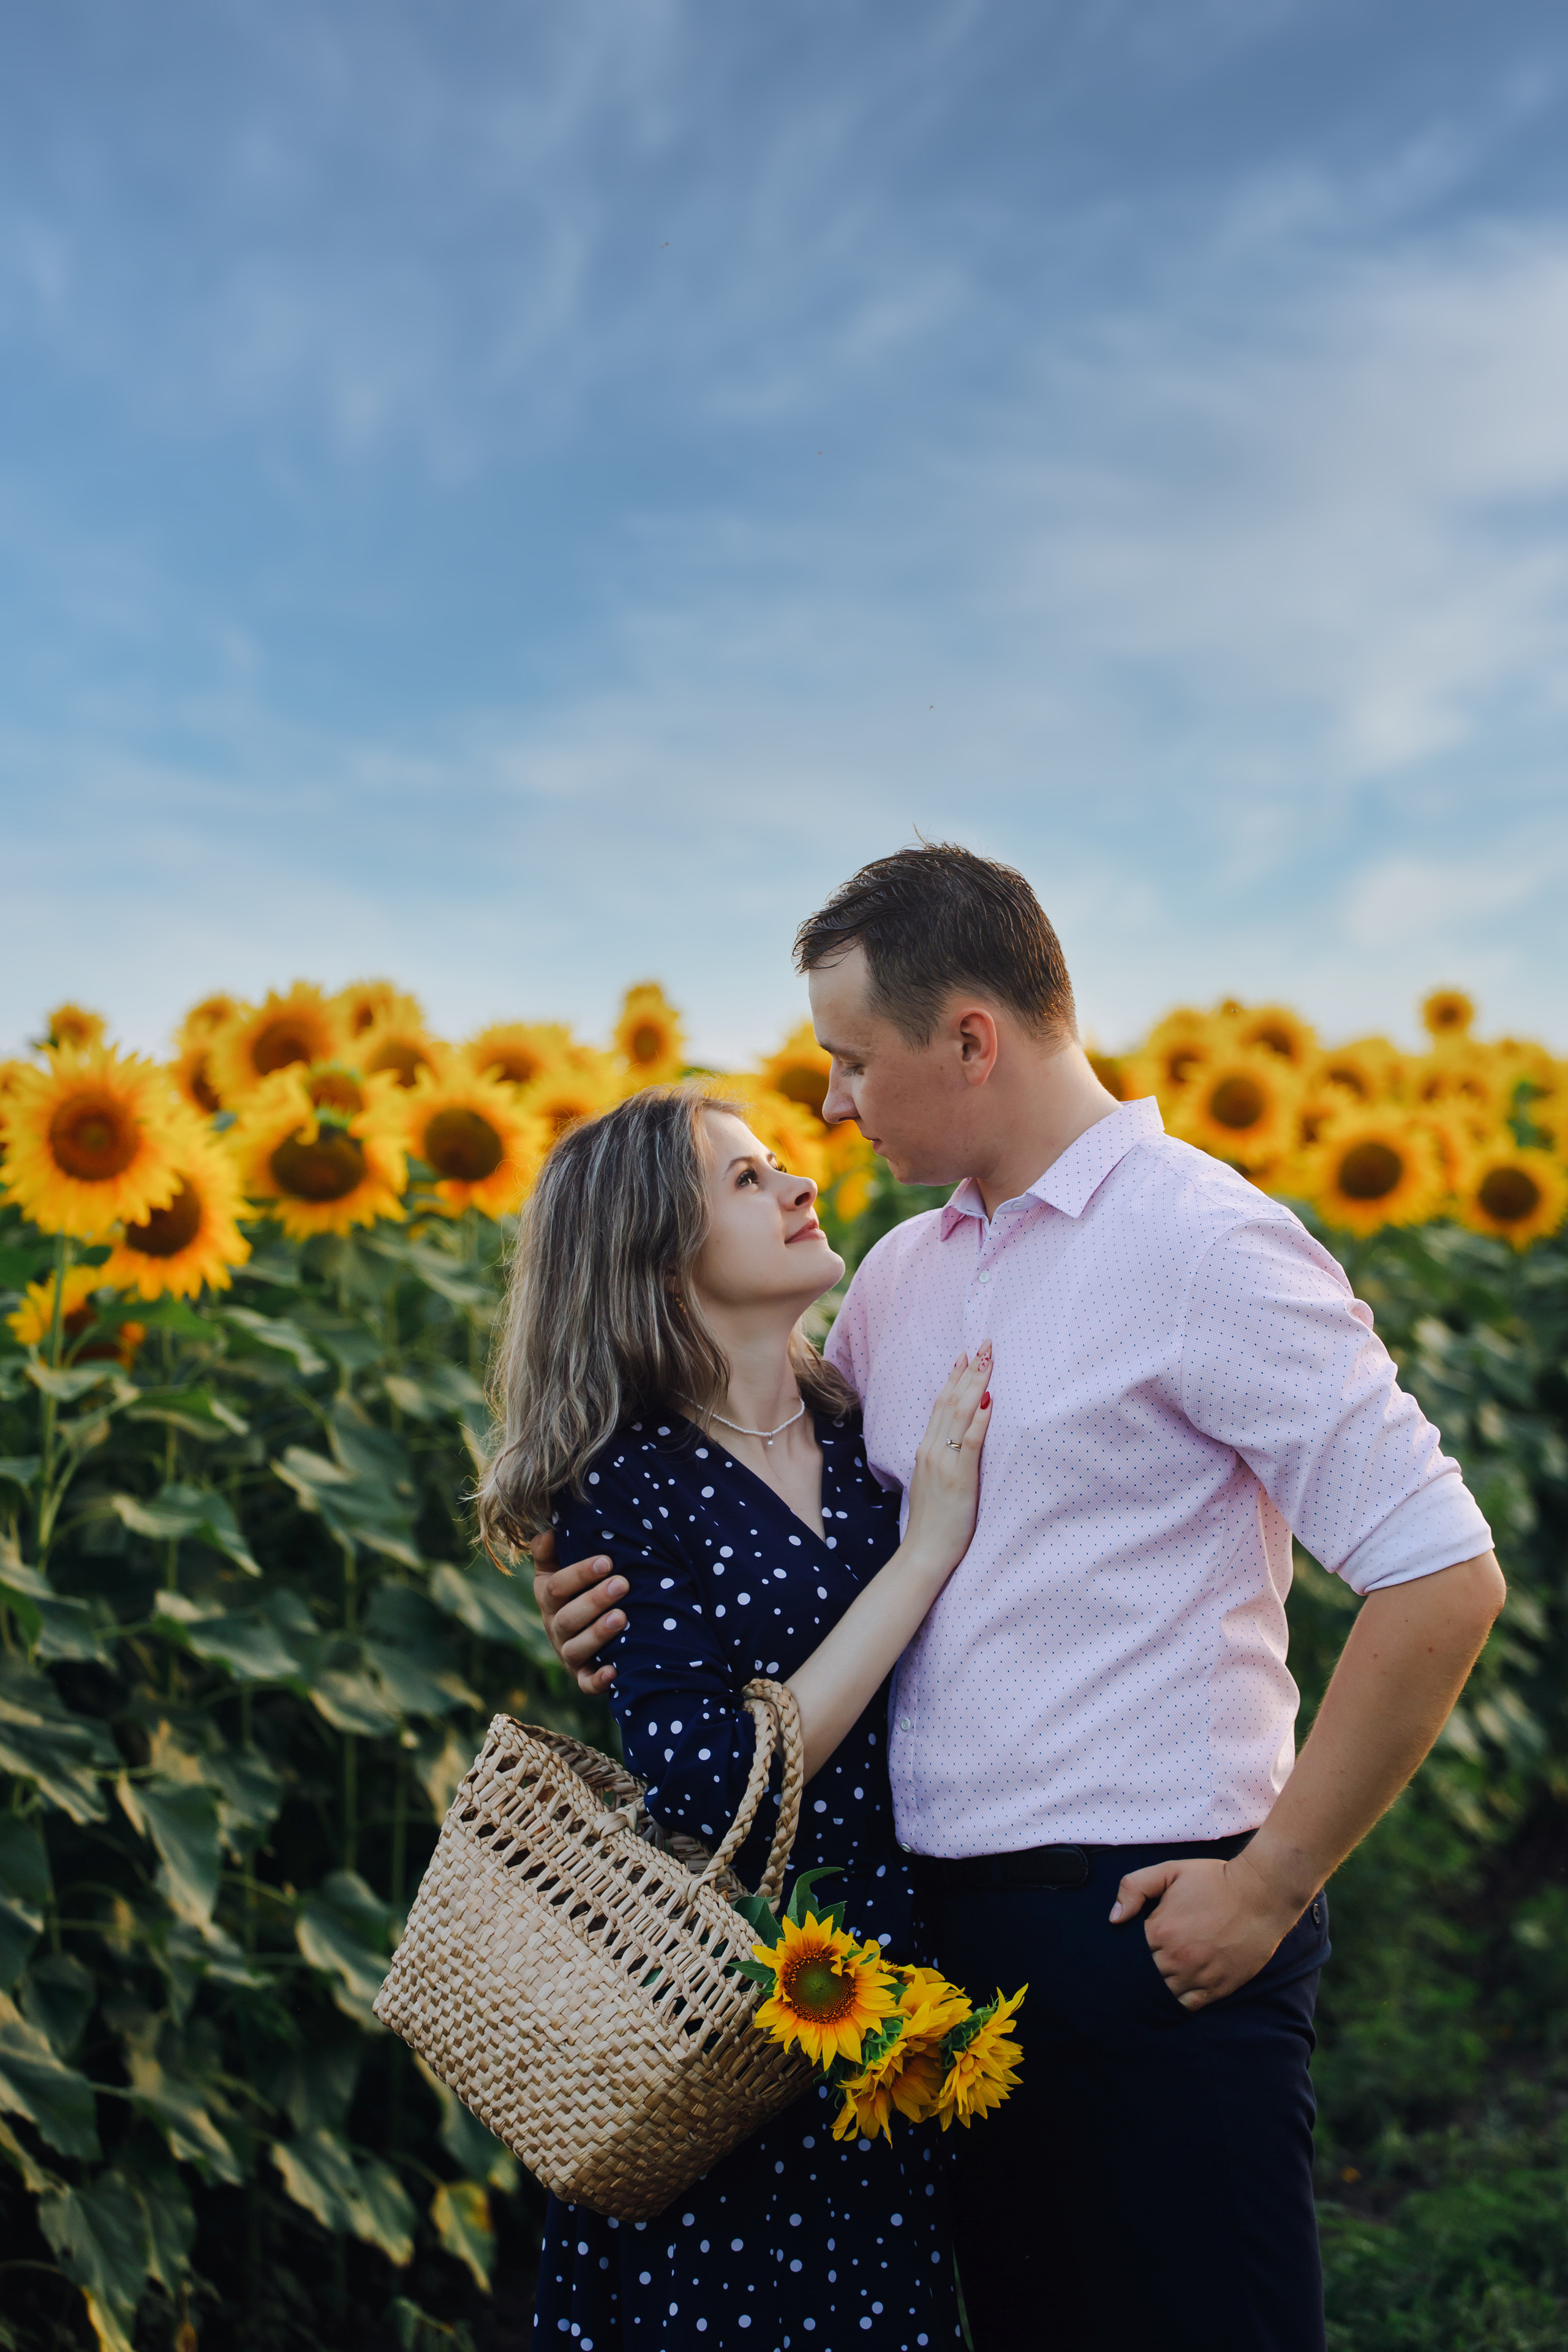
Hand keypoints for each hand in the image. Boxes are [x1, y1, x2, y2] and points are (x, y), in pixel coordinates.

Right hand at [529, 1529, 625, 1695]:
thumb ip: (550, 1549)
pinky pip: (586, 1684)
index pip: (556, 1586)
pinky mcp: (582, 1676)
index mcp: (548, 1597)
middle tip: (622, 1584)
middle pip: (567, 1618)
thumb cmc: (576, 1587)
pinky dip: (598, 1680)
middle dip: (595, 1601)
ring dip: (598, 1634)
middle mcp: (554, 1627)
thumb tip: (550, 1530)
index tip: (607, 1560)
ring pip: (575, 1649)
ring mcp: (567, 1653)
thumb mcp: (556, 1566)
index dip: (579, 1574)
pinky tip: (614, 1671)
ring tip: (622, 1617)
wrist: (583, 1627)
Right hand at [901, 1346, 992, 1577]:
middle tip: (982, 1344)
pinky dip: (979, 1420)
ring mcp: (944, 1462)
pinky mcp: (959, 1477)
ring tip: (987, 1361)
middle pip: (951, 1401)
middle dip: (968, 1371)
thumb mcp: (934, 1482)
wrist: (924, 1551)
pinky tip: (990, 1402)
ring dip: (975, 1385)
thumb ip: (944, 1458)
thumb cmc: (934, 1522)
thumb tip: (956, 1441)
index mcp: (927, 1449)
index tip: (965, 1355)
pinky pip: (970, 1442)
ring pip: (959, 1414)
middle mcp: (932, 1449)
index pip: (941, 1405)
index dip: (954, 1378)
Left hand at [1109, 1849, 1305, 2009]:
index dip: (1129, 1949)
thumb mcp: (1170, 1871)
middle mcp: (1176, 1958)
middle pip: (1145, 1975)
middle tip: (1143, 1964)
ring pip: (1164, 1994)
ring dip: (1158, 1988)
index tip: (1135, 1945)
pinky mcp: (1218, 1988)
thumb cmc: (1214, 1880)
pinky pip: (1188, 2006)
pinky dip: (1179, 2002)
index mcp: (1160, 1930)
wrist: (1261, 1894)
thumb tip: (1114, 1918)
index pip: (1130, 1951)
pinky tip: (1176, 1992)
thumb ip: (1134, 1887)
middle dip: (1142, 1970)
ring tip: (1158, 1979)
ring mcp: (1198, 1976)